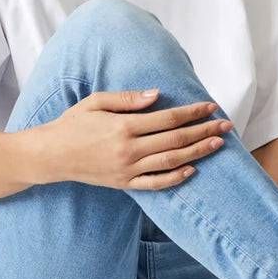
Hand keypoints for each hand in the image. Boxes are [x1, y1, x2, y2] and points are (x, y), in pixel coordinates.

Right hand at [35, 89, 232, 190]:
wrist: (51, 155)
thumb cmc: (73, 124)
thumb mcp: (96, 102)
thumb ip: (128, 99)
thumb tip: (157, 95)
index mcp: (124, 127)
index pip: (168, 118)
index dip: (193, 112)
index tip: (211, 107)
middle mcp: (129, 150)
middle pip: (176, 140)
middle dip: (204, 131)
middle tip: (226, 125)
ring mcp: (127, 169)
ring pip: (172, 162)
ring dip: (198, 152)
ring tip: (218, 144)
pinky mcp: (124, 183)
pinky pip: (155, 183)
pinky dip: (176, 178)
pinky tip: (193, 170)